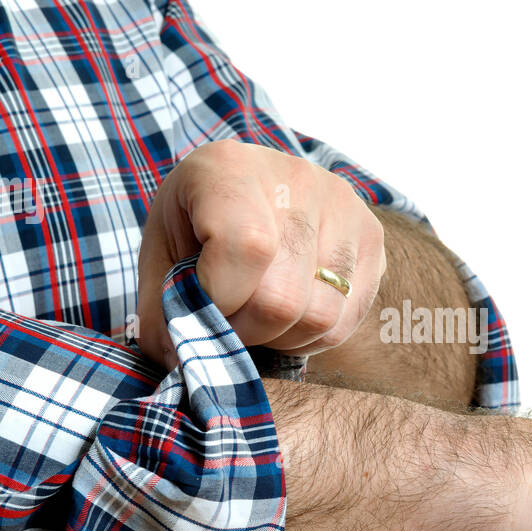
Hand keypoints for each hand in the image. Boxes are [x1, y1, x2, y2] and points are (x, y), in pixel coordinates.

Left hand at [136, 140, 385, 367]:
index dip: (220, 300)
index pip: (246, 247)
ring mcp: (343, 207)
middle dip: (245, 331)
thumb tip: (179, 362)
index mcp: (230, 168)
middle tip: (225, 322)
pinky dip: (309, 337)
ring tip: (255, 318)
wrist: (246, 191)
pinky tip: (286, 317)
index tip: (200, 310)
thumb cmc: (195, 226)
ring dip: (279, 338)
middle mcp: (297, 177)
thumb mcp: (160, 255)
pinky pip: (344, 321)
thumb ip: (161, 309)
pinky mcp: (371, 238)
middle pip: (283, 297)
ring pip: (319, 317)